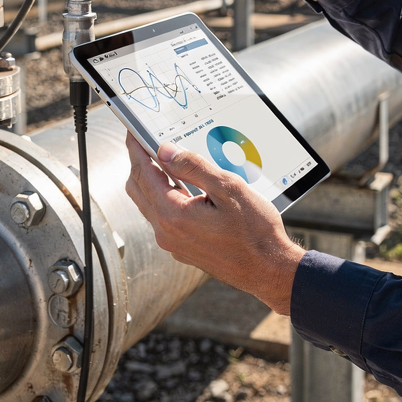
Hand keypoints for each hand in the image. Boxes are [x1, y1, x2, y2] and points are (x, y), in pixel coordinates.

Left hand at [124, 134, 304, 314]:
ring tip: (164, 160)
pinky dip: (163, 197)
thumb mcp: (228, 189)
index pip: (143, 173)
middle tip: (145, 141)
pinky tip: (181, 187)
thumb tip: (165, 150)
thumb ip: (194, 167)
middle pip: (138, 189)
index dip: (136, 148)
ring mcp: (172, 243)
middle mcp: (166, 232)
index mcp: (173, 214)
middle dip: (139, 162)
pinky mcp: (182, 249)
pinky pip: (162, 218)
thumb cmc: (255, 232)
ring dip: (150, 180)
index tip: (133, 131)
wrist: (268, 269)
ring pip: (148, 204)